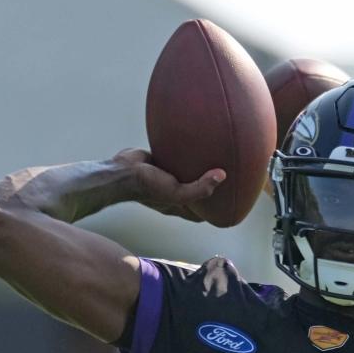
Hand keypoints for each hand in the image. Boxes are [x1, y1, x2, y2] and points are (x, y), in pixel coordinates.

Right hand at [111, 148, 226, 221]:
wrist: (121, 171)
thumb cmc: (148, 187)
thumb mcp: (177, 193)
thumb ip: (200, 188)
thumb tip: (223, 175)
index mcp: (181, 206)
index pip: (203, 213)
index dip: (218, 211)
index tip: (233, 202)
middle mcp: (176, 192)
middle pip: (198, 192)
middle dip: (213, 187)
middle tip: (231, 175)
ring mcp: (168, 177)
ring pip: (189, 172)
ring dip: (200, 166)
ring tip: (218, 155)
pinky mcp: (161, 161)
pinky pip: (178, 156)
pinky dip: (187, 151)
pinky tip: (198, 139)